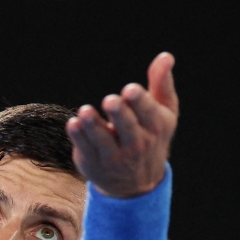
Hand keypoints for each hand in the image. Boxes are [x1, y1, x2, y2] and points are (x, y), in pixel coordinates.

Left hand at [66, 52, 178, 197]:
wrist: (136, 183)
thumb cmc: (150, 136)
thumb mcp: (162, 112)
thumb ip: (162, 84)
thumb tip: (165, 56)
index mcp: (155, 128)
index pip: (148, 114)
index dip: (140, 102)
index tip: (130, 90)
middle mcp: (136, 145)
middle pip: (127, 128)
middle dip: (119, 113)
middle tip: (110, 100)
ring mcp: (114, 157)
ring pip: (103, 140)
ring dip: (94, 126)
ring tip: (85, 112)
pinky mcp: (93, 162)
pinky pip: (85, 149)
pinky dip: (78, 137)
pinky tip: (74, 124)